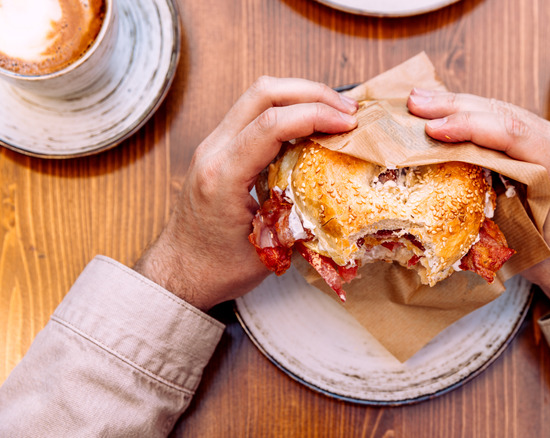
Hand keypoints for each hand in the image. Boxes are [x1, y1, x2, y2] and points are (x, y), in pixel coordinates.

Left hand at [134, 77, 357, 310]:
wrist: (178, 272)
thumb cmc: (217, 268)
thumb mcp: (268, 248)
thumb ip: (300, 218)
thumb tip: (343, 196)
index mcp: (222, 175)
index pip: (271, 125)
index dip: (316, 116)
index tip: (349, 125)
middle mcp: (213, 150)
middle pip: (264, 93)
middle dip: (312, 93)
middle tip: (349, 110)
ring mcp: (213, 145)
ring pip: (258, 96)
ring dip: (301, 96)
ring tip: (336, 112)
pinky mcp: (219, 147)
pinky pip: (254, 112)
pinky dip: (288, 109)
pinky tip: (312, 124)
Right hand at [407, 88, 549, 309]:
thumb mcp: (516, 233)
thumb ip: (488, 197)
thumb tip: (442, 172)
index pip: (513, 133)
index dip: (469, 125)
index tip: (432, 128)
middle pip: (507, 114)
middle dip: (456, 107)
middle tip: (415, 103)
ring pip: (507, 111)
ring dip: (462, 106)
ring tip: (422, 102)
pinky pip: (513, 121)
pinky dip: (478, 116)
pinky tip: (450, 111)